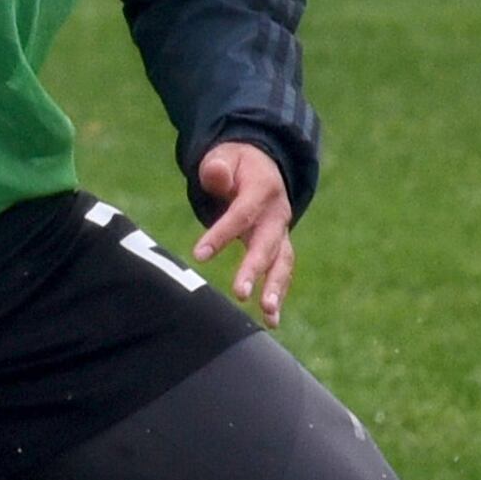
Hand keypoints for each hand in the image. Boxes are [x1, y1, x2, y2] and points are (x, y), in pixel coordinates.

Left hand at [189, 141, 296, 324]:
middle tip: (241, 293)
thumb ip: (218, 167)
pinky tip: (271, 323)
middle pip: (267, 244)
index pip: (241, 215)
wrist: (262, 167)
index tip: (198, 255)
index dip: (221, 235)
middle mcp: (277, 214)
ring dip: (275, 290)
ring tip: (267, 315)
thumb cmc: (235, 164)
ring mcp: (281, 233)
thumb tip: (215, 174)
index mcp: (262, 189)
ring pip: (282, 263)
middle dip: (255, 269)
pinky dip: (278, 297)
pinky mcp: (280, 248)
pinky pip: (281, 273)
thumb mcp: (224, 156)